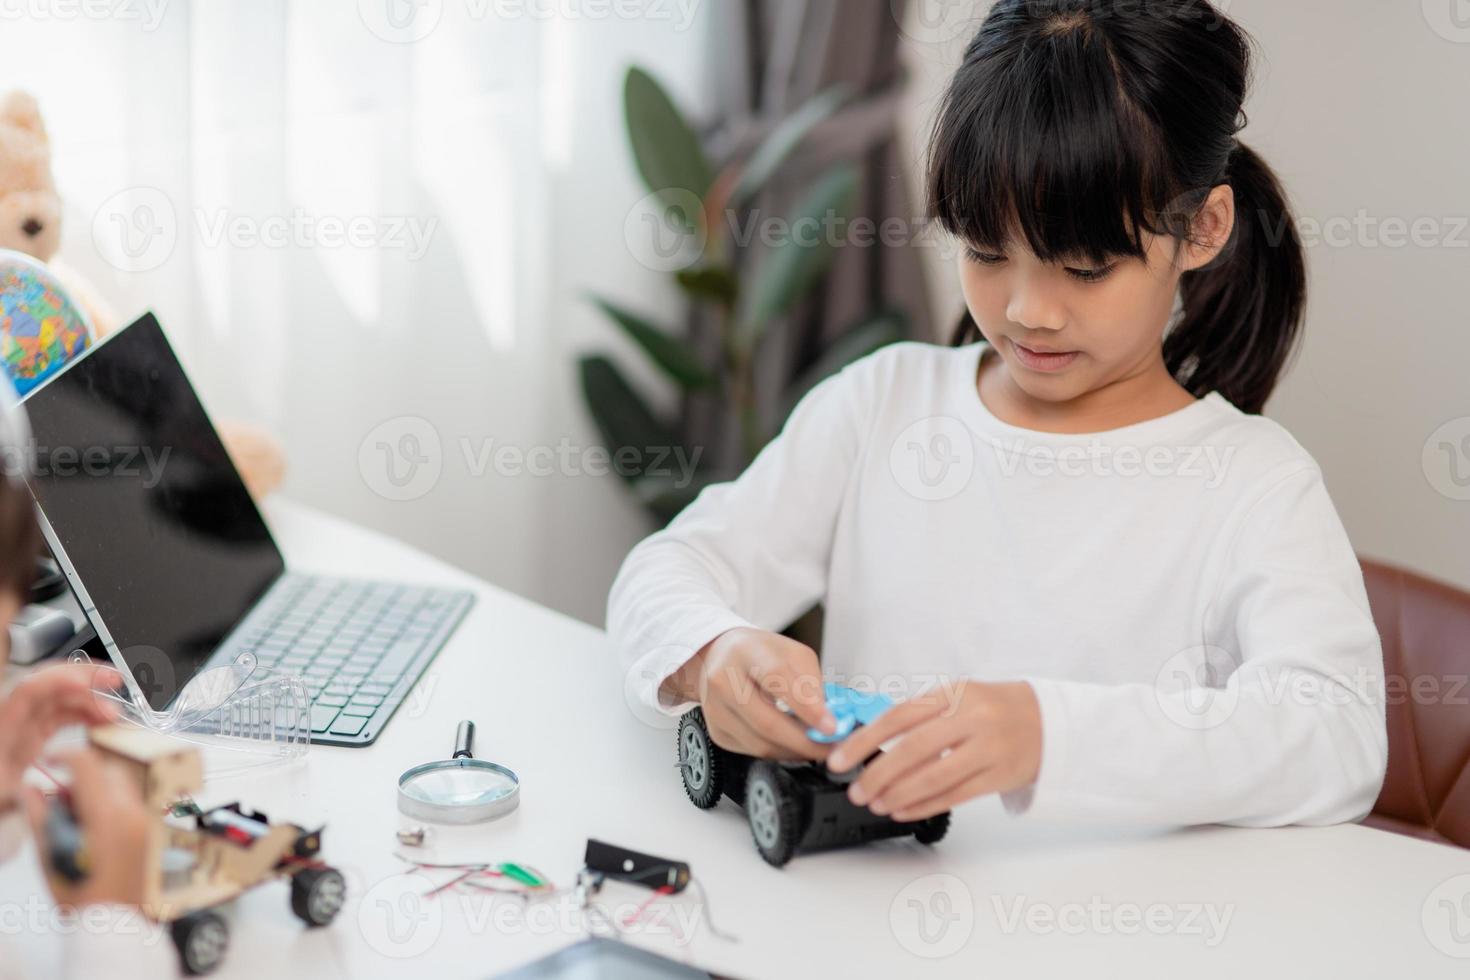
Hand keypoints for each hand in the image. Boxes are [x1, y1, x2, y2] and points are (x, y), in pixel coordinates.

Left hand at [0, 664, 122, 813]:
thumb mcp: (2, 796)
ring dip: (91, 699)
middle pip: (51, 683)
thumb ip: (20, 794)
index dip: (60, 680)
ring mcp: (26, 724)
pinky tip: (100, 722)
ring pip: (62, 698)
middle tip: (114, 680)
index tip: (88, 685)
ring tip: (114, 713)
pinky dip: (85, 713)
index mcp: (4, 725)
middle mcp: (16, 718)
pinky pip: (64, 714)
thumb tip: (45, 789)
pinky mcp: (35, 733)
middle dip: (85, 676)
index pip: (31, 689)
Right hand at [23, 749, 150, 907]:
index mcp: (106, 814)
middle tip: (61, 798)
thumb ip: (39, 813)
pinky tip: (92, 828)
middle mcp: (131, 811)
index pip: (87, 764)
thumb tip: (29, 785)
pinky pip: (130, 802)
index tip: (48, 761)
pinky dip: (110, 803)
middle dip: (83, 775)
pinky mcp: (148, 830)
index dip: (64, 755)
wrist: (112, 922)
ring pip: (121, 785)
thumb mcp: (48, 853)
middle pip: (109, 770)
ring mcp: (144, 820)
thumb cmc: (77, 893)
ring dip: (98, 789)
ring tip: (75, 817)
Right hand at [663, 627, 836, 761]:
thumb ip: (811, 682)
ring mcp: (715, 709)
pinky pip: (753, 751)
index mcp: (745, 651)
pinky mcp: (716, 731)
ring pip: (761, 744)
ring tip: (818, 746)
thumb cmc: (760, 654)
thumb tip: (830, 718)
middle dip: (806, 742)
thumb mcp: (791, 653)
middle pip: (767, 722)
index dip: (807, 706)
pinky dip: (780, 752)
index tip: (831, 727)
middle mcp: (723, 680)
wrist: (720, 657)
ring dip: (795, 751)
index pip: (778, 678)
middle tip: (833, 748)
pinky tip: (794, 744)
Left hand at [826, 680, 1041, 820]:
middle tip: (856, 790)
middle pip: (913, 749)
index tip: (840, 759)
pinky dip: (924, 805)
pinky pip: (955, 795)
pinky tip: (903, 811)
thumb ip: (920, 717)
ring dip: (898, 795)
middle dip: (878, 774)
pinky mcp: (999, 775)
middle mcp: (971, 718)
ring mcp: (987, 748)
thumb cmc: (992, 709)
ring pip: (934, 776)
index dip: (864, 740)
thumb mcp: (958, 698)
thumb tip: (870, 744)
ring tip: (876, 804)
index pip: (898, 716)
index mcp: (953, 694)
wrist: (1047, 720)